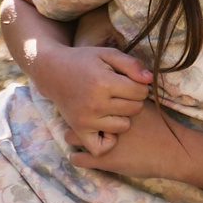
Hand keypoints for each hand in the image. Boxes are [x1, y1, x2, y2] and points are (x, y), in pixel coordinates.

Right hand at [27, 43, 152, 155]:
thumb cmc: (84, 61)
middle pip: (135, 109)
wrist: (52, 72)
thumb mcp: (108, 54)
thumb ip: (131, 64)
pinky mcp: (79, 130)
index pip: (141, 91)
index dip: (140, 85)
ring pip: (123, 126)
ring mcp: (86, 120)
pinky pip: (101, 147)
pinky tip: (106, 125)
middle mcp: (95, 104)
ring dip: (123, 116)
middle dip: (132, 99)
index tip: (129, 81)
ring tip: (113, 106)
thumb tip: (150, 79)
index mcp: (104, 83)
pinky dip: (108, 140)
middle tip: (120, 92)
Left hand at [70, 101, 185, 178]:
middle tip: (83, 123)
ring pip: (70, 138)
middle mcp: (102, 121)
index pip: (87, 99)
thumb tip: (117, 89)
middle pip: (75, 116)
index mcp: (112, 105)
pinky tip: (83, 156)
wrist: (171, 150)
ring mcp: (101, 141)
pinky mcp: (103, 160)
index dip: (86, 104)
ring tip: (83, 139)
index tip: (86, 107)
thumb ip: (128, 96)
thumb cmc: (161, 127)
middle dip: (78, 119)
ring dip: (76, 138)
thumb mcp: (145, 104)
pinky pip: (77, 159)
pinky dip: (78, 158)